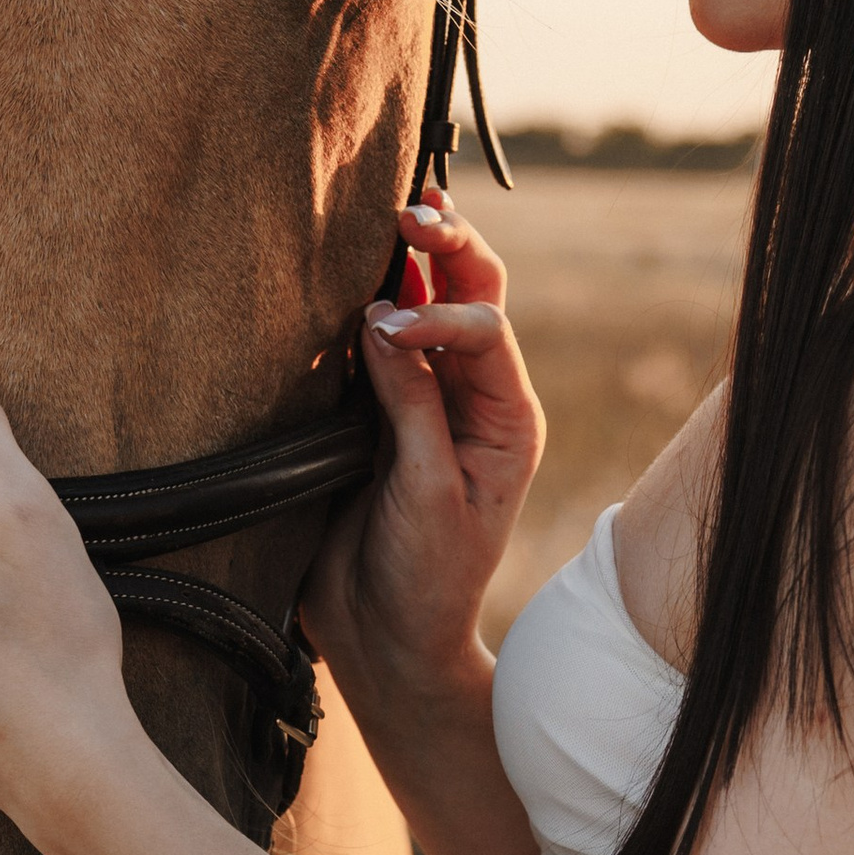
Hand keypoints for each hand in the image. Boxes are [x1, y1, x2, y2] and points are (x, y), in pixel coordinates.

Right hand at [301, 191, 543, 712]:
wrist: (389, 643)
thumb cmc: (427, 581)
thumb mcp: (428, 494)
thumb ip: (411, 406)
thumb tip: (384, 320)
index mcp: (507, 419)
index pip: (485, 331)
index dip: (437, 313)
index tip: (381, 327)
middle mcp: (475, 400)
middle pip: (471, 297)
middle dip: (445, 249)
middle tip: (407, 211)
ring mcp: (426, 403)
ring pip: (425, 312)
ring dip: (408, 265)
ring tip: (384, 217)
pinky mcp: (377, 417)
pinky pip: (376, 348)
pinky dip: (364, 309)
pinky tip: (345, 278)